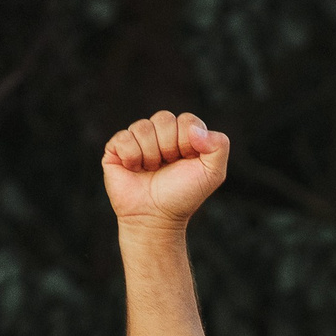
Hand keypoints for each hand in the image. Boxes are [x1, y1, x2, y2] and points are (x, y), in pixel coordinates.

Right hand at [102, 111, 228, 230]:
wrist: (156, 218)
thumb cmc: (183, 196)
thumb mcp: (212, 174)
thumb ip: (219, 146)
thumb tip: (194, 129)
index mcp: (183, 135)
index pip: (187, 120)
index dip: (187, 141)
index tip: (186, 161)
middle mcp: (160, 133)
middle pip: (164, 118)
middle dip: (169, 147)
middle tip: (167, 166)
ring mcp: (137, 139)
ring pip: (143, 127)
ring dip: (151, 155)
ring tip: (151, 170)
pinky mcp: (116, 148)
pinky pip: (124, 138)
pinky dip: (132, 157)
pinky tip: (135, 169)